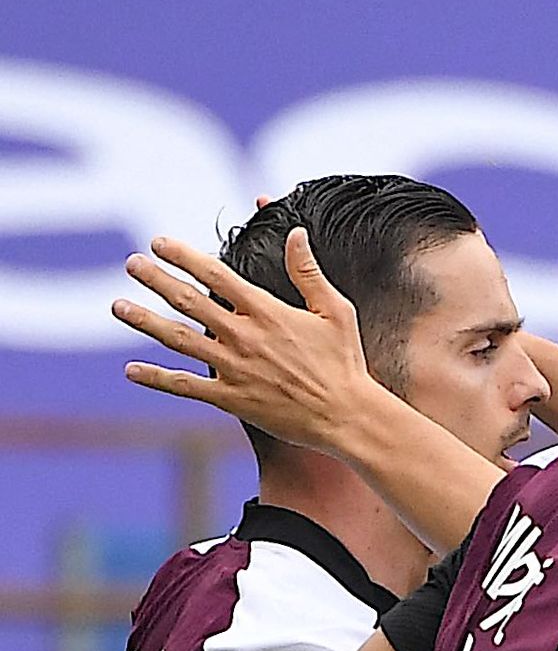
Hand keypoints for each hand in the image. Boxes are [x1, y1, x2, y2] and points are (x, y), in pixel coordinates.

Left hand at [114, 229, 391, 454]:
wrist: (347, 417)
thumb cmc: (345, 362)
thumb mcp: (335, 311)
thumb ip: (309, 272)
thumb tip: (296, 233)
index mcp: (267, 312)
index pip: (215, 274)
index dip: (183, 256)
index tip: (158, 243)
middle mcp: (244, 337)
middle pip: (188, 301)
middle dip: (155, 279)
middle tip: (131, 264)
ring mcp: (234, 368)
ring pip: (178, 340)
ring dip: (144, 321)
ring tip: (118, 306)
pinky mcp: (231, 399)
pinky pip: (185, 386)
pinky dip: (156, 378)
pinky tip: (130, 370)